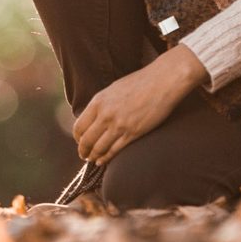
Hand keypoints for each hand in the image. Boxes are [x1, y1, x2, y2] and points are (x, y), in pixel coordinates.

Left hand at [72, 46, 207, 165]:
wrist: (162, 80)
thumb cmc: (140, 82)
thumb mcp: (114, 89)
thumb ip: (102, 103)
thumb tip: (94, 117)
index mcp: (99, 101)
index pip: (79, 126)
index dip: (78, 138)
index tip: (80, 142)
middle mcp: (105, 114)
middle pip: (86, 140)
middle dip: (83, 151)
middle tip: (84, 155)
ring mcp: (119, 125)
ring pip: (98, 148)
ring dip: (93, 157)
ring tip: (93, 160)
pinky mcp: (133, 133)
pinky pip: (114, 150)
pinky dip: (106, 158)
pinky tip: (103, 161)